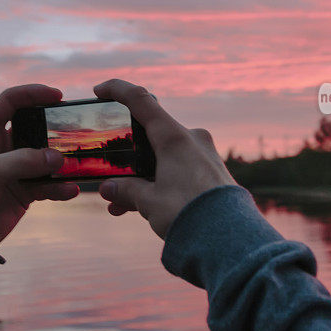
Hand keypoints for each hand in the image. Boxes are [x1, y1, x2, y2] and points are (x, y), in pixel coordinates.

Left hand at [0, 84, 79, 248]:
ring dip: (62, 161)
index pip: (10, 103)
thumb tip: (57, 157)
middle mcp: (3, 148)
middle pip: (35, 128)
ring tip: (76, 165)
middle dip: (55, 129)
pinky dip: (61, 187)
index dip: (32, 94)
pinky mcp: (25, 193)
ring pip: (46, 158)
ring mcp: (16, 170)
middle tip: (75, 130)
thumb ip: (20, 162)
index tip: (57, 96)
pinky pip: (49, 185)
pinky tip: (71, 190)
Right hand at [94, 79, 236, 238]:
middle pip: (151, 135)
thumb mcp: (149, 202)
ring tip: (121, 205)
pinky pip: (180, 170)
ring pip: (164, 157)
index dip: (117, 90)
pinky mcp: (213, 172)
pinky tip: (146, 208)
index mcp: (174, 137)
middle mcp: (192, 139)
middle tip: (109, 173)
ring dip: (142, 177)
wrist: (231, 239)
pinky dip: (160, 183)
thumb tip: (109, 189)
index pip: (141, 100)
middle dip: (127, 157)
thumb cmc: (189, 213)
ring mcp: (205, 155)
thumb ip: (127, 191)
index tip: (100, 90)